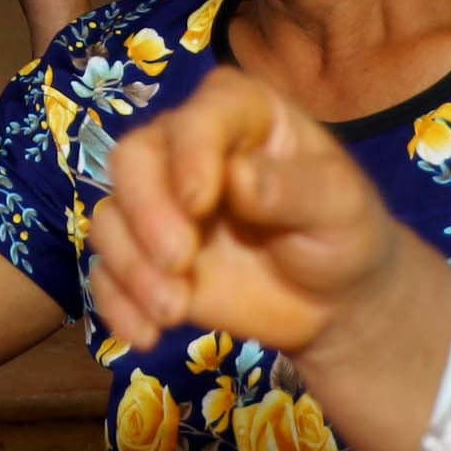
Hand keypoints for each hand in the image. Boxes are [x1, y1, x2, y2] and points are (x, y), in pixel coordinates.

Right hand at [84, 68, 408, 359]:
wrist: (335, 302)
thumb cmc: (344, 235)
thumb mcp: (341, 207)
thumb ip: (296, 189)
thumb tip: (239, 178)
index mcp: (240, 115)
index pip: (197, 118)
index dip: (189, 154)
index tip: (199, 203)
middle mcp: (186, 150)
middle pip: (133, 159)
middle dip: (145, 213)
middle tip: (179, 263)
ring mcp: (160, 205)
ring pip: (110, 217)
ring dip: (130, 267)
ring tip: (174, 312)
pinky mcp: (145, 258)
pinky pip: (106, 273)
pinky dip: (117, 304)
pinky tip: (145, 335)